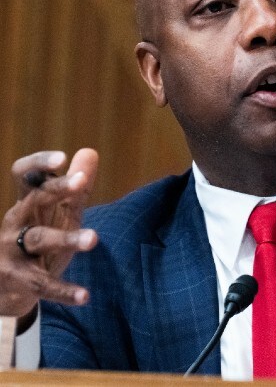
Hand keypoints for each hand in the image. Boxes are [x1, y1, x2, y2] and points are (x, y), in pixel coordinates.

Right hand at [0, 149, 98, 318]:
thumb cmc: (35, 242)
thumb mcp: (57, 214)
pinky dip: (64, 291)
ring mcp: (12, 252)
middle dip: (56, 190)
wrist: (4, 288)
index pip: (25, 176)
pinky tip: (85, 296)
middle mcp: (15, 223)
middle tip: (81, 183)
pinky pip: (42, 285)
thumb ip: (76, 189)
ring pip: (39, 240)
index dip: (39, 164)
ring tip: (94, 238)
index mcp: (27, 204)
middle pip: (33, 200)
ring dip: (67, 238)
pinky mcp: (17, 281)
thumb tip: (90, 151)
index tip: (62, 157)